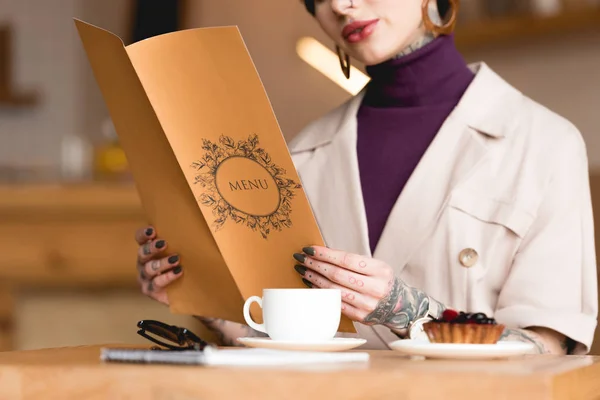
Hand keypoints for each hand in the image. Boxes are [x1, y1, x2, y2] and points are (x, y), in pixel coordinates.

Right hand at [135, 226, 182, 304]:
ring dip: (162, 263)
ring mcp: (146, 278)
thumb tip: (195, 227)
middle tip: (163, 244)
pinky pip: (156, 283)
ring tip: (175, 259)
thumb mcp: (183, 252)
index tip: (152, 230)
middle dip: (152, 248)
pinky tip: (177, 272)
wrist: (189, 290)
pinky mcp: (151, 290)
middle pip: (142, 253)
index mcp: (149, 250)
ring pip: (149, 269)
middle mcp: (144, 262)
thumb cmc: (185, 266)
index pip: (140, 239)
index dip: (143, 234)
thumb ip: (182, 241)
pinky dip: (166, 277)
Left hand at [293, 246, 429, 331]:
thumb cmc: (381, 280)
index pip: (347, 259)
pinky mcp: (360, 317)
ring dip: (314, 279)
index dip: (325, 254)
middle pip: (337, 275)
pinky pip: (336, 303)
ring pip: (334, 290)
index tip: (309, 249)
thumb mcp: (375, 266)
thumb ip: (353, 262)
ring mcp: (367, 305)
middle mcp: (375, 288)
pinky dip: (321, 293)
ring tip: (302, 270)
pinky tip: (311, 285)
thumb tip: (322, 253)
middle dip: (315, 265)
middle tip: (300, 258)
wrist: (399, 305)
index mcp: (379, 270)